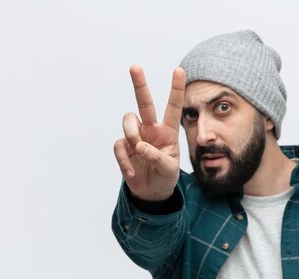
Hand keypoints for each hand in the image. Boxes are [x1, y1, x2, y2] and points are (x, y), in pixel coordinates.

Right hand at [114, 65, 184, 200]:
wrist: (152, 193)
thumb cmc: (165, 177)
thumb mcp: (169, 169)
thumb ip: (157, 157)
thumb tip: (139, 146)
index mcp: (168, 132)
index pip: (173, 107)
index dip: (176, 89)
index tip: (179, 69)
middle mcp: (151, 130)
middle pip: (144, 103)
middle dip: (139, 84)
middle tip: (135, 67)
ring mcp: (136, 137)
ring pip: (128, 121)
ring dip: (132, 135)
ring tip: (138, 151)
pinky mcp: (124, 148)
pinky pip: (119, 146)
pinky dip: (124, 161)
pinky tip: (132, 173)